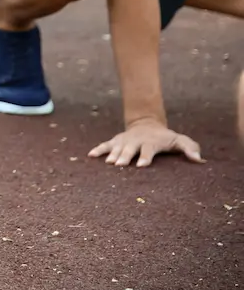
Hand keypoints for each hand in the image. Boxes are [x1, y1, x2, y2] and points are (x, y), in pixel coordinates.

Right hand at [88, 119, 203, 167]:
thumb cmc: (166, 138)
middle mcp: (136, 141)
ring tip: (108, 162)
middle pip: (129, 149)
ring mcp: (124, 141)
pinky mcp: (116, 141)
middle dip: (124, 156)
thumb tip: (199, 159)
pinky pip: (105, 145)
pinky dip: (98, 149)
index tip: (141, 165)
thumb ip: (190, 148)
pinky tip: (90, 156)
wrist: (147, 124)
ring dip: (111, 154)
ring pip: (117, 147)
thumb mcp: (179, 140)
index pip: (148, 150)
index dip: (145, 157)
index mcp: (151, 142)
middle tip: (119, 164)